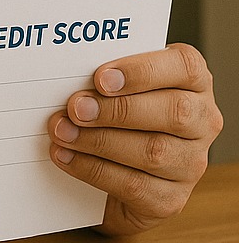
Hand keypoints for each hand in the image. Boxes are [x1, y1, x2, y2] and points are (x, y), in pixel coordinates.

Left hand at [47, 43, 222, 235]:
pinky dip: (93, 169)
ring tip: (62, 131)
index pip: (185, 67)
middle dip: (116, 110)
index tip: (100, 77)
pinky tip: (66, 156)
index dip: (142, 71)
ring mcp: (191, 163)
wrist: (121, 163)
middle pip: (173, 113)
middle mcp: (202, 121)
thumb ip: (109, 74)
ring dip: (98, 141)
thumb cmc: (119, 105)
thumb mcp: (119, 81)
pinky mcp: (171, 198)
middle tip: (75, 107)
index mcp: (193, 81)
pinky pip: (135, 185)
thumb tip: (70, 75)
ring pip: (153, 152)